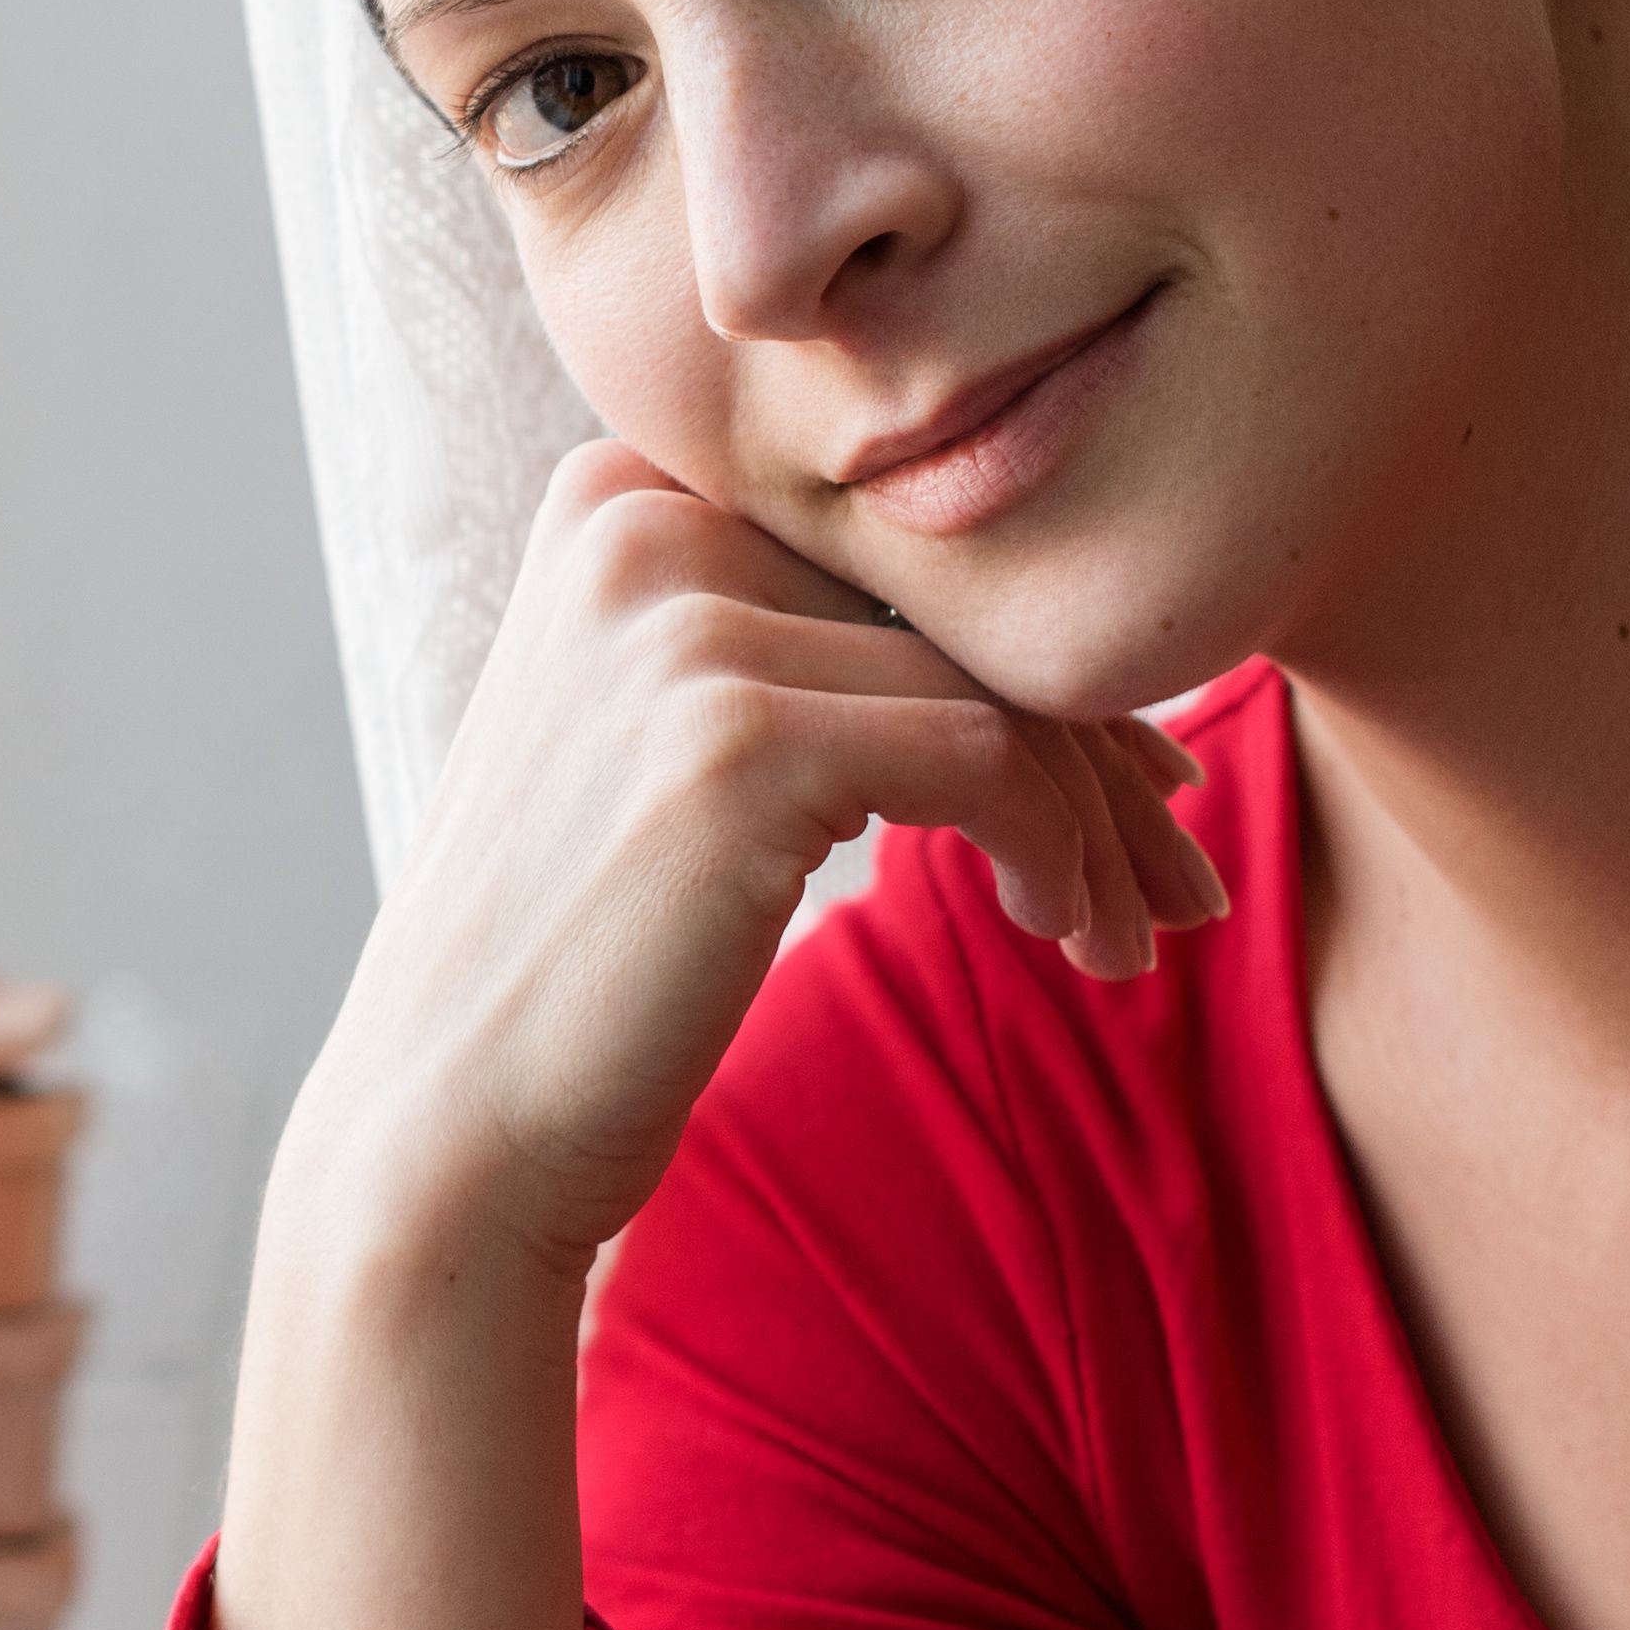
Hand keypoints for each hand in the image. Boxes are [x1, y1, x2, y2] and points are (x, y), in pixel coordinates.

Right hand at [206, 445, 1225, 1629]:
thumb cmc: (573, 965)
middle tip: (1181, 866)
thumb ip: (785, 650)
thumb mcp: (652, 749)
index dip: (1028, 661)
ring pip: (996, 689)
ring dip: (1100, 823)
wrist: (448, 1130)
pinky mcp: (742, 740)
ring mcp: (681, 626)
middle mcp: (637, 524)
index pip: (889, 557)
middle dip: (1095, 744)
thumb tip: (1024, 641)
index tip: (1134, 775)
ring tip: (1140, 932)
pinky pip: (995, 764)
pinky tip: (1070, 937)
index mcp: (614, 498)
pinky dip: (1064, 854)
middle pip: (950, 610)